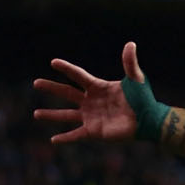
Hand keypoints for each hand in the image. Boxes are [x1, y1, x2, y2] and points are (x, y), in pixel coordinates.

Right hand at [33, 41, 152, 143]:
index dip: (66, 68)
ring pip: (66, 115)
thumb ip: (130, 63)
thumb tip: (131, 44)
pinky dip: (65, 138)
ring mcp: (91, 116)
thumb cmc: (143, 99)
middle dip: (51, 88)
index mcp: (98, 87)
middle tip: (36, 83)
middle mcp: (91, 101)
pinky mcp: (94, 131)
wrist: (148, 121)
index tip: (53, 62)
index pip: (78, 75)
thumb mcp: (136, 79)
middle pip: (66, 92)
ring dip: (51, 115)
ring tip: (36, 114)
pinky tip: (53, 140)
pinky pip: (76, 135)